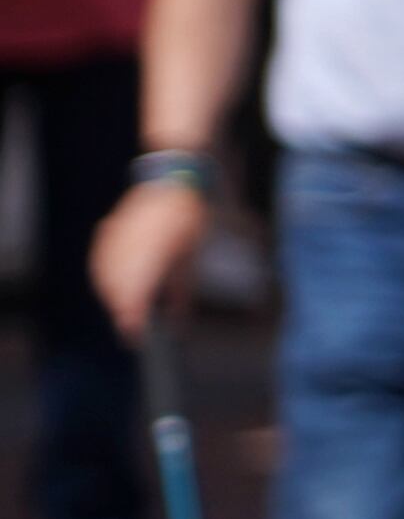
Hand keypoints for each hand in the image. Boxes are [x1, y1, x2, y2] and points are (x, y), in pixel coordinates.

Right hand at [93, 175, 209, 343]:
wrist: (170, 183)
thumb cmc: (186, 221)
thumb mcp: (190, 258)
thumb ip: (181, 291)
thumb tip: (176, 321)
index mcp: (152, 254)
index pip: (134, 295)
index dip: (132, 319)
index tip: (135, 335)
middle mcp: (128, 247)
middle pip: (116, 290)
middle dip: (123, 311)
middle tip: (132, 328)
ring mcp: (114, 239)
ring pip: (104, 278)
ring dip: (112, 297)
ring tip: (125, 312)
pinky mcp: (106, 233)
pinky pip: (100, 263)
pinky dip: (105, 280)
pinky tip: (112, 289)